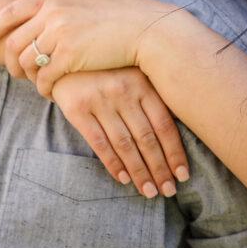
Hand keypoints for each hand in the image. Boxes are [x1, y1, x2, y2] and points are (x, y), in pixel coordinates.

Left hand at [0, 0, 181, 96]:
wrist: (147, 30)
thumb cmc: (120, 11)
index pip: (8, 13)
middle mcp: (51, 12)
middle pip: (12, 42)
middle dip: (8, 63)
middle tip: (14, 74)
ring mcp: (60, 34)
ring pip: (26, 62)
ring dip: (27, 77)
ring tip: (37, 82)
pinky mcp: (70, 57)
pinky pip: (44, 77)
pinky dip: (44, 88)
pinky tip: (51, 91)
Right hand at [52, 69, 189, 196]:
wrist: (63, 55)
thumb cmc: (105, 69)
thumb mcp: (131, 75)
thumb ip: (150, 98)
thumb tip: (175, 134)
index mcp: (143, 83)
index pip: (164, 125)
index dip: (174, 153)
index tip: (182, 175)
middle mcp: (124, 91)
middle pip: (147, 138)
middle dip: (159, 168)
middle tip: (168, 191)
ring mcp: (100, 99)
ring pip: (125, 144)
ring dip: (139, 172)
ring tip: (149, 192)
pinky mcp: (78, 109)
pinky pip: (99, 143)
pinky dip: (113, 164)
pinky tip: (124, 179)